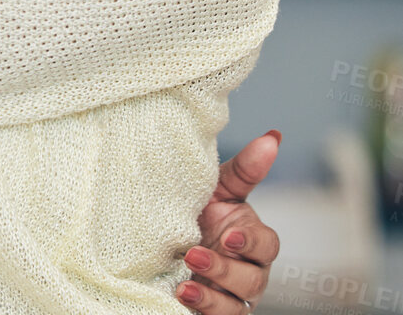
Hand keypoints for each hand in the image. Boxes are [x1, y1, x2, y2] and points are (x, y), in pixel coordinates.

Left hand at [179, 131, 283, 313]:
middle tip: (195, 254)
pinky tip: (182, 297)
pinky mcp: (214, 310)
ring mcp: (231, 294)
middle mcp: (247, 270)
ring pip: (238, 302)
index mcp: (250, 239)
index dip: (251, 241)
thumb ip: (243, 169)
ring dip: (212, 294)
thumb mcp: (214, 190)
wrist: (159, 243)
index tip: (229, 235)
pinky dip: (205, 309)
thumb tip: (273, 136)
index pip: (267, 245)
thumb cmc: (194, 212)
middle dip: (226, 268)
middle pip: (253, 278)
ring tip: (185, 284)